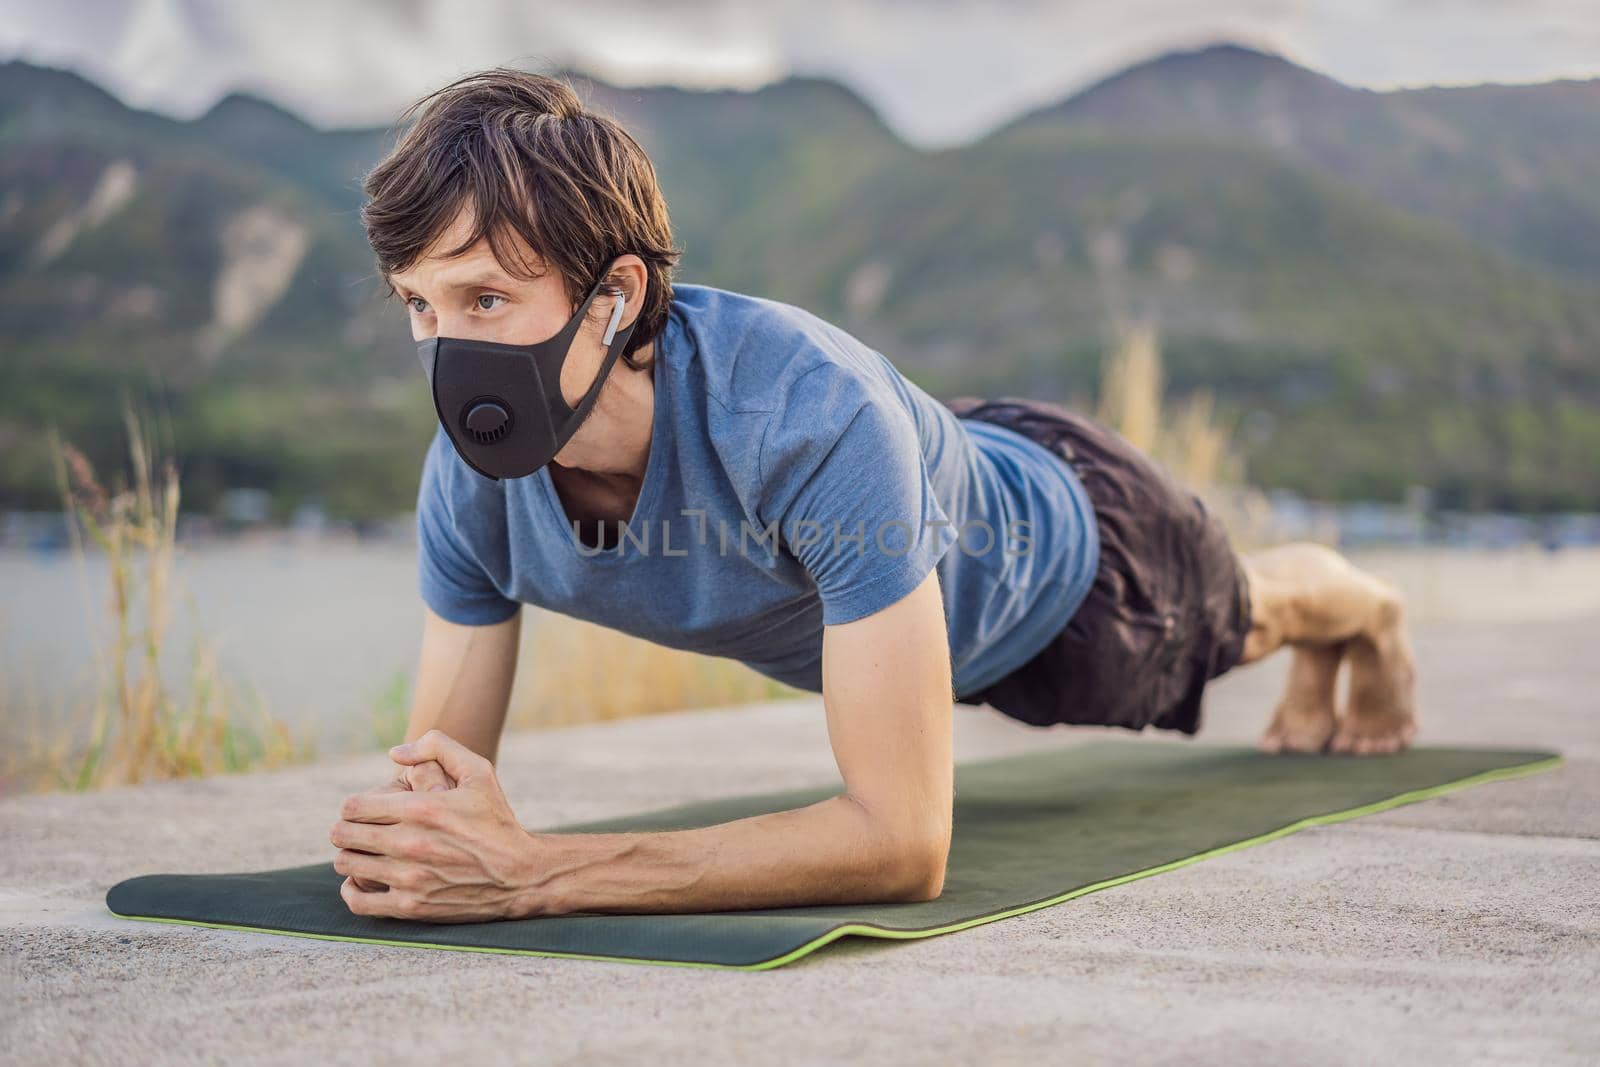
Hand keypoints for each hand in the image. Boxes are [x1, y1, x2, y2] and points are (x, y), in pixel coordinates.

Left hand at [330, 730, 539, 922]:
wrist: (521, 874)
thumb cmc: (497, 820)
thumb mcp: (479, 771)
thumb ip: (437, 747)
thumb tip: (395, 753)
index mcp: (422, 808)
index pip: (353, 806)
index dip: (353, 806)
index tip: (364, 810)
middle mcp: (410, 843)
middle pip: (344, 835)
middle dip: (347, 829)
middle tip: (359, 831)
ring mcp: (409, 877)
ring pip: (347, 865)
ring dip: (350, 856)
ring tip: (364, 853)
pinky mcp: (411, 906)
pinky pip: (358, 902)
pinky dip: (351, 890)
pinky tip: (361, 881)